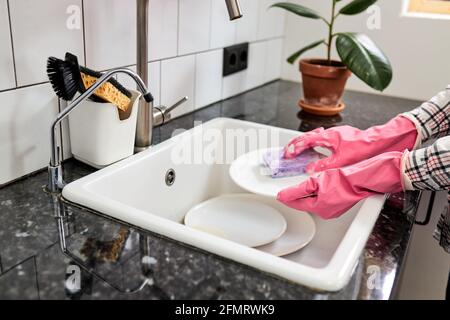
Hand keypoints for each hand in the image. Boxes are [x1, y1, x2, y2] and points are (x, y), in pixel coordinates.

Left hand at [277, 152, 404, 218]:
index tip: (279, 194)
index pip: (296, 203)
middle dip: (296, 196)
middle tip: (287, 190)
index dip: (286, 197)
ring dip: (306, 194)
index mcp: (319, 208)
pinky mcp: (340, 203)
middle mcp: (326, 211)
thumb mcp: (315, 183)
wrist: (363, 179)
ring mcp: (333, 208)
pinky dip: (317, 193)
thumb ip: (297, 190)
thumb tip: (283, 196)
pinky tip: (317, 186)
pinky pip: (323, 199)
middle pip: (304, 203)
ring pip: (314, 201)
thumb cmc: (344, 180)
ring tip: (300, 187)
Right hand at [283, 116, 417, 172]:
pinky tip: (315, 149)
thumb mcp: (341, 160)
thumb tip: (310, 170)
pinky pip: (321, 138)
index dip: (295, 148)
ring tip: (297, 150)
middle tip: (288, 152)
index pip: (306, 141)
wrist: (378, 141)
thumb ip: (324, 165)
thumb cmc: (363, 147)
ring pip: (314, 136)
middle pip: (307, 137)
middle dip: (296, 144)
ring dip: (304, 143)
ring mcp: (335, 134)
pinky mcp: (340, 137)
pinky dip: (314, 143)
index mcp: (328, 137)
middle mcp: (330, 133)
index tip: (288, 154)